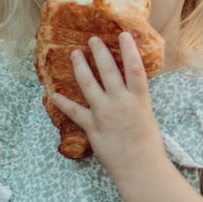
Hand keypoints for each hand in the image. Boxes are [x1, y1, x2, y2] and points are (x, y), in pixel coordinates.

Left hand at [46, 31, 165, 190]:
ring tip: (74, 54)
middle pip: (108, 70)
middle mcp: (120, 102)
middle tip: (92, 39)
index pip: (134, 68)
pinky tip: (53, 94)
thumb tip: (127, 85)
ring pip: (88, 84)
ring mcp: (104, 113)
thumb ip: (135, 99)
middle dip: (99, 52)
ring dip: (80, 67)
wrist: (140, 167)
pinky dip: (62, 103)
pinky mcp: (91, 127)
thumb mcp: (147, 115)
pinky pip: (74, 112)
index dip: (129, 49)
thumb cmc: (149, 144)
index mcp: (139, 99)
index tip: (123, 34)